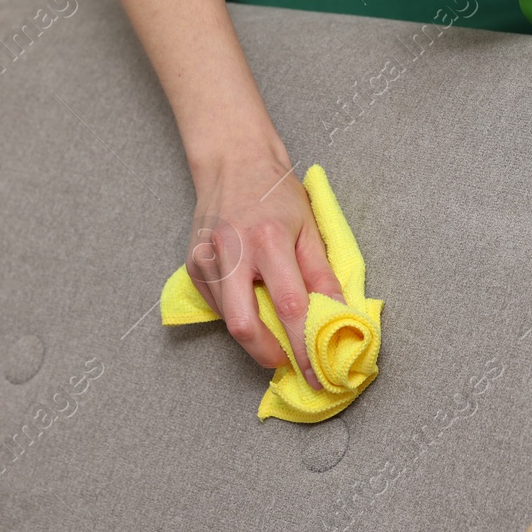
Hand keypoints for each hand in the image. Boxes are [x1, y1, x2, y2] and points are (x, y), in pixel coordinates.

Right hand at [185, 153, 344, 390]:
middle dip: (269, 355)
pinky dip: (240, 315)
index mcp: (268, 239)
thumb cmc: (276, 192)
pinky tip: (253, 301)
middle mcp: (231, 252)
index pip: (289, 306)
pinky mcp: (193, 267)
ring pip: (229, 322)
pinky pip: (218, 307)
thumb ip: (322, 274)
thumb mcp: (309, 228)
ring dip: (257, 337)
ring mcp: (206, 260)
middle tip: (293, 363)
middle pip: (244, 327)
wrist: (234, 161)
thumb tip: (339, 315)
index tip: (318, 371)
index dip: (305, 345)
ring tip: (278, 333)